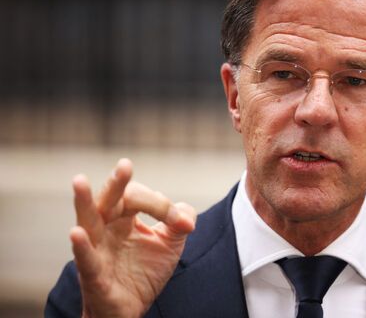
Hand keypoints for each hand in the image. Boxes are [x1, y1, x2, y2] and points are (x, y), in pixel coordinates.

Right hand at [70, 158, 195, 317]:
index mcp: (123, 218)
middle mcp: (107, 229)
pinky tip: (76, 233)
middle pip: (109, 200)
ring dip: (84, 202)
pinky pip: (86, 260)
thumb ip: (180, 220)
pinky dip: (81, 246)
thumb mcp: (170, 242)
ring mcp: (97, 250)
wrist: (132, 309)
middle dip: (117, 183)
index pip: (138, 197)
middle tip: (125, 166)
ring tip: (79, 182)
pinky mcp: (93, 275)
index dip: (161, 205)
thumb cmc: (144, 271)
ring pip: (88, 222)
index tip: (179, 220)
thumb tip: (185, 216)